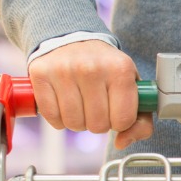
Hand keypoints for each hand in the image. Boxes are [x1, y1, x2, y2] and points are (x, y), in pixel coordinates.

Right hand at [27, 39, 153, 148]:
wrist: (73, 38)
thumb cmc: (106, 69)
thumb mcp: (131, 88)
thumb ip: (140, 122)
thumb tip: (121, 143)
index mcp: (120, 69)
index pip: (123, 121)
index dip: (119, 122)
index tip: (114, 109)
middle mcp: (92, 68)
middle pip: (97, 126)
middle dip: (98, 122)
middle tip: (95, 105)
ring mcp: (64, 70)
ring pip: (74, 124)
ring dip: (78, 121)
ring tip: (80, 104)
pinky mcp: (41, 74)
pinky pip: (52, 117)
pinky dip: (58, 118)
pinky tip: (63, 103)